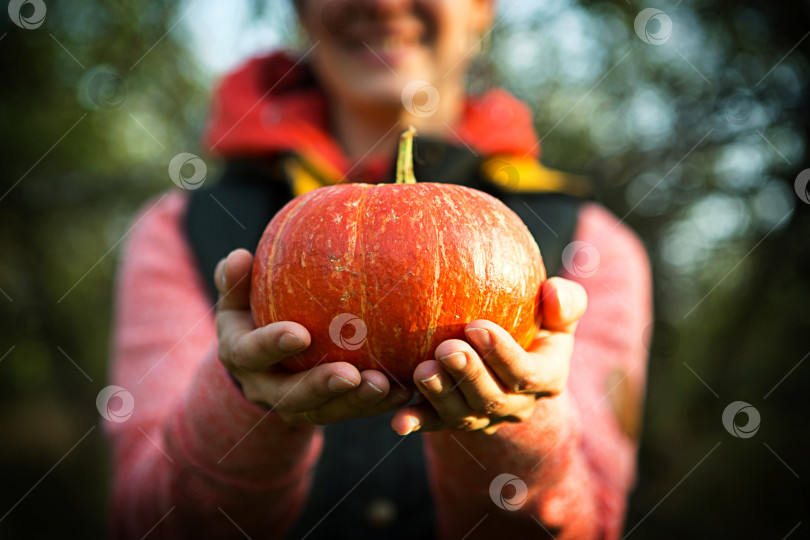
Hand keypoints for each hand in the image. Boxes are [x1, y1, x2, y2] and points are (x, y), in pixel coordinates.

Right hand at [215, 249, 412, 424]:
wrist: (258, 363)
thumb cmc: (251, 314)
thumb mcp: (236, 298)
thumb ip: (235, 281)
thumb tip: (238, 256)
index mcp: (241, 355)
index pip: (251, 353)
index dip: (272, 346)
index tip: (300, 334)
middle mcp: (265, 387)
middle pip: (291, 396)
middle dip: (321, 387)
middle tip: (351, 376)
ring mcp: (296, 406)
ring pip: (326, 412)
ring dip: (356, 402)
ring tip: (385, 386)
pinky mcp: (325, 411)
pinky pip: (352, 411)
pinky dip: (379, 404)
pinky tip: (405, 390)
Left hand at [391, 277, 586, 434]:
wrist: (511, 363)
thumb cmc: (536, 324)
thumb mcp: (557, 315)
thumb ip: (566, 302)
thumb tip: (553, 291)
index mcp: (545, 379)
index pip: (527, 373)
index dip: (502, 354)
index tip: (477, 325)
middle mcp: (514, 405)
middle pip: (491, 398)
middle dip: (469, 375)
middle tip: (447, 349)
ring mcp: (482, 417)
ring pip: (461, 414)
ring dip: (440, 394)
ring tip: (422, 370)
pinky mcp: (451, 421)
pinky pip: (433, 423)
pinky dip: (416, 422)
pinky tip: (398, 420)